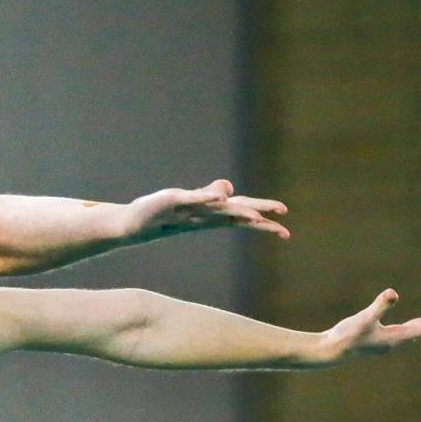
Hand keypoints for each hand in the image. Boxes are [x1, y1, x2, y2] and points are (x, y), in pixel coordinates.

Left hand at [124, 179, 289, 242]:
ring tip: (258, 217)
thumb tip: (229, 190)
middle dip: (259, 220)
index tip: (285, 231)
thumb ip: (210, 195)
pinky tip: (222, 197)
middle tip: (284, 230)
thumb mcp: (191, 201)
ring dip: (239, 212)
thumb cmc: (164, 213)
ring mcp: (190, 209)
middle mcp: (204, 215)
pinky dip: (208, 198)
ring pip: (219, 211)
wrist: (135, 223)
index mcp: (211, 216)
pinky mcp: (174, 202)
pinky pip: (194, 200)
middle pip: (236, 214)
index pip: (242, 216)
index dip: (264, 221)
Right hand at [319, 289, 420, 364]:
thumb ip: (379, 306)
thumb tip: (393, 292)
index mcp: (395, 337)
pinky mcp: (378, 341)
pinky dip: (415, 331)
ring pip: (415, 334)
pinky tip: (411, 333)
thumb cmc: (344, 337)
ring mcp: (386, 343)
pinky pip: (404, 334)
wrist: (328, 353)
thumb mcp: (363, 319)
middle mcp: (395, 341)